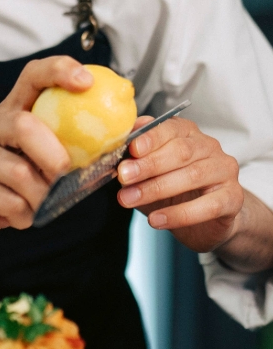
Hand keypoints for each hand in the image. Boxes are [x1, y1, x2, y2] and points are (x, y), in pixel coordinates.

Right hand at [0, 57, 88, 261]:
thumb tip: (114, 146)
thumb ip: (61, 154)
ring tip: (37, 207)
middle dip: (55, 157)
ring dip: (41, 198)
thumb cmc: (3, 195)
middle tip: (63, 180)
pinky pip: (6, 200)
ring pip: (18, 171)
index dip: (59, 71)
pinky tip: (16, 216)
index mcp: (5, 115)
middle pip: (24, 125)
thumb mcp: (35, 168)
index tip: (87, 82)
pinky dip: (23, 215)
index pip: (30, 77)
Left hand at [116, 116, 242, 251]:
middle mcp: (209, 147)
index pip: (170, 128)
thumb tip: (114, 152)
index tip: (131, 149)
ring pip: (193, 176)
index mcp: (186, 133)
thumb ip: (134, 159)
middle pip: (181, 152)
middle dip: (148, 165)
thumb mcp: (147, 172)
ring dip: (156, 189)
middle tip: (123, 176)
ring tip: (129, 200)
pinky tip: (156, 220)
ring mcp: (225, 171)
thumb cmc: (172, 189)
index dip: (150, 138)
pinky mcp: (233, 198)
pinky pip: (208, 206)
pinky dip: (179, 214)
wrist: (207, 219)